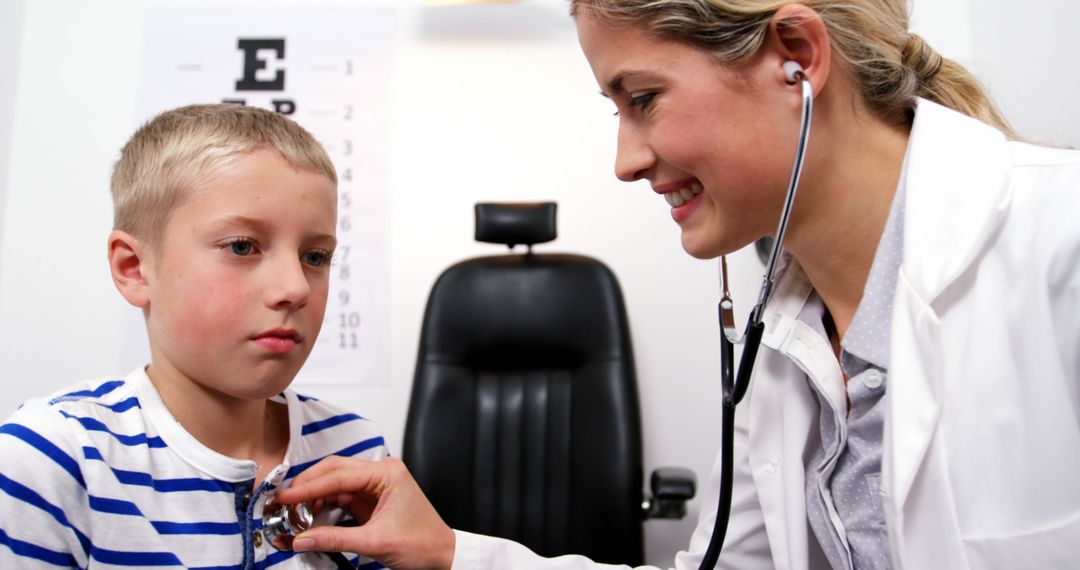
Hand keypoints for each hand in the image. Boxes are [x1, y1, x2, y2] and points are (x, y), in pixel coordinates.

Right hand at [275, 456, 454, 569]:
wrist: (441, 555)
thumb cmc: (422, 543)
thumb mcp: (374, 542)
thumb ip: (335, 538)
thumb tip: (303, 537)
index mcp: (387, 473)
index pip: (339, 475)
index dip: (308, 486)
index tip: (285, 495)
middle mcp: (382, 473)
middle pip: (335, 471)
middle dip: (308, 486)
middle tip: (284, 501)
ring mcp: (376, 485)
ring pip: (336, 483)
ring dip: (314, 496)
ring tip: (294, 511)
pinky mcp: (372, 499)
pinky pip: (342, 496)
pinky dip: (325, 505)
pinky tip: (311, 515)